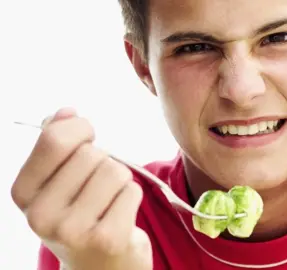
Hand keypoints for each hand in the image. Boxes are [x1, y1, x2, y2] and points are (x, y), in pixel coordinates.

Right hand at [11, 108, 152, 269]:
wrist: (97, 266)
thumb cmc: (80, 215)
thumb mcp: (57, 181)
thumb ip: (57, 143)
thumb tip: (67, 112)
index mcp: (23, 193)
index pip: (55, 139)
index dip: (80, 129)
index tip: (88, 137)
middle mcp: (41, 215)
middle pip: (92, 154)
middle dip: (103, 162)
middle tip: (97, 186)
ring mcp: (73, 230)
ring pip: (114, 171)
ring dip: (120, 180)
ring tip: (108, 201)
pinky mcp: (107, 239)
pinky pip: (132, 191)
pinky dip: (132, 197)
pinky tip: (119, 215)